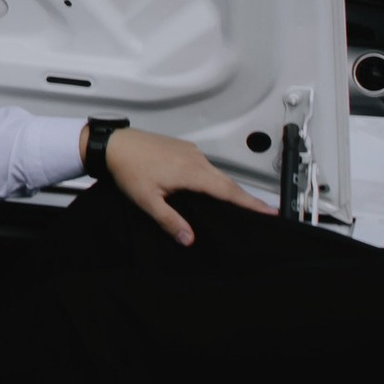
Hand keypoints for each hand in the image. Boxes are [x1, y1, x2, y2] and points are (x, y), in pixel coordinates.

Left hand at [101, 128, 269, 245]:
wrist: (114, 144)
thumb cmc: (128, 168)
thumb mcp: (147, 200)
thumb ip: (170, 221)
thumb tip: (189, 238)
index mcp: (191, 172)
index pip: (228, 191)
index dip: (250, 203)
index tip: (268, 211)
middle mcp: (195, 159)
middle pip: (228, 182)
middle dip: (247, 197)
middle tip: (264, 210)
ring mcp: (190, 152)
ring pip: (217, 173)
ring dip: (230, 188)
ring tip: (242, 203)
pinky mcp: (183, 149)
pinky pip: (206, 166)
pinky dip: (215, 178)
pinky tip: (212, 188)